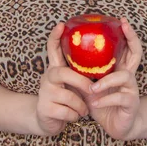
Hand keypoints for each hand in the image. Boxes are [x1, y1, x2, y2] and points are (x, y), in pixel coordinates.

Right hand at [36, 22, 91, 136]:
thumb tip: (102, 56)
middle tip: (92, 91)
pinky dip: (75, 116)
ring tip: (82, 109)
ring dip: (81, 106)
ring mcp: (44, 93)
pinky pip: (68, 112)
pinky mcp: (45, 109)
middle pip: (64, 74)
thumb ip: (80, 71)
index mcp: (56, 69)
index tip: (61, 24)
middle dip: (82, 83)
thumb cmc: (65, 99)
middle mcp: (47, 78)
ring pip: (70, 97)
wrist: (47, 121)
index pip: (52, 49)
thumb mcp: (72, 83)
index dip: (55, 36)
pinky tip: (73, 116)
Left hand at [84, 17, 142, 140]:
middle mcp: (129, 76)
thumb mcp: (90, 85)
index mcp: (119, 69)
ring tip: (92, 89)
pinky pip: (119, 97)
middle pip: (137, 52)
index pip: (126, 47)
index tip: (121, 20)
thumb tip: (65, 55)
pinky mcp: (131, 103)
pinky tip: (94, 104)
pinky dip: (104, 100)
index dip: (127, 33)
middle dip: (132, 37)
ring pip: (124, 76)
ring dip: (106, 82)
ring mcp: (132, 89)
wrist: (115, 127)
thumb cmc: (103, 103)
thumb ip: (83, 72)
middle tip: (124, 26)